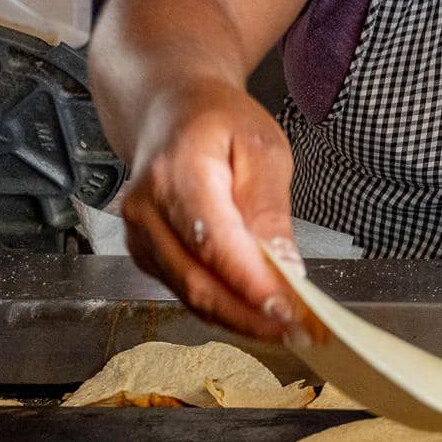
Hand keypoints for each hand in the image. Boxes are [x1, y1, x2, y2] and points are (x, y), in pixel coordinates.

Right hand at [120, 80, 304, 341]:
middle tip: (301, 331)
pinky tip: (260, 313)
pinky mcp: (147, 254)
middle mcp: (146, 210)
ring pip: (189, 294)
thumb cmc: (219, 123)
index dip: (252, 283)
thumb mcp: (262, 147)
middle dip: (251, 315)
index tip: (291, 308)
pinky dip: (224, 307)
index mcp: (177, 173)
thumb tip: (283, 264)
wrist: (169, 110)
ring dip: (240, 319)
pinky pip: (185, 290)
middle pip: (197, 281)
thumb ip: (269, 207)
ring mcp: (139, 235)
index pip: (214, 242)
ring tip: (290, 328)